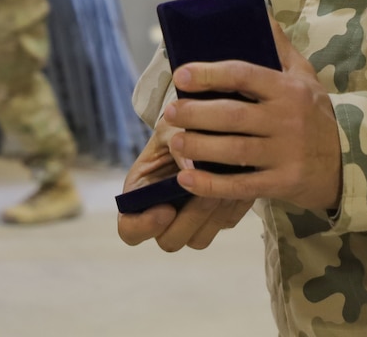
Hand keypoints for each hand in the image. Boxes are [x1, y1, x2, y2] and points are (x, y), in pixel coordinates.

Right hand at [116, 114, 252, 251]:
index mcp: (140, 194)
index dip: (144, 226)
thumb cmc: (179, 127)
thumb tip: (191, 168)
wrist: (206, 125)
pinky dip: (232, 204)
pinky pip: (226, 222)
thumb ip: (177, 144)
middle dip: (187, 218)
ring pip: (199, 240)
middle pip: (169, 241)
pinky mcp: (218, 217)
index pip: (129, 230)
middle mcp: (162, 216)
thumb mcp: (172, 128)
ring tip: (222, 181)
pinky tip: (237, 178)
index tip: (166, 208)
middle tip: (203, 192)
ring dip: (211, 215)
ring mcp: (191, 221)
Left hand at [165, 18, 340, 212]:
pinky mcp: (282, 183)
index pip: (243, 75)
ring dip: (198, 146)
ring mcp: (285, 154)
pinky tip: (187, 177)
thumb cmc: (315, 114)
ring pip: (233, 151)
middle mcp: (286, 120)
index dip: (209, 73)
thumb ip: (280, 48)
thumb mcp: (305, 76)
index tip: (181, 74)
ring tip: (174, 140)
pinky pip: (241, 186)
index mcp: (288, 89)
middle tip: (170, 112)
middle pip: (232, 115)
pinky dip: (211, 184)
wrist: (348, 162)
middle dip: (195, 113)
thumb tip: (260, 14)